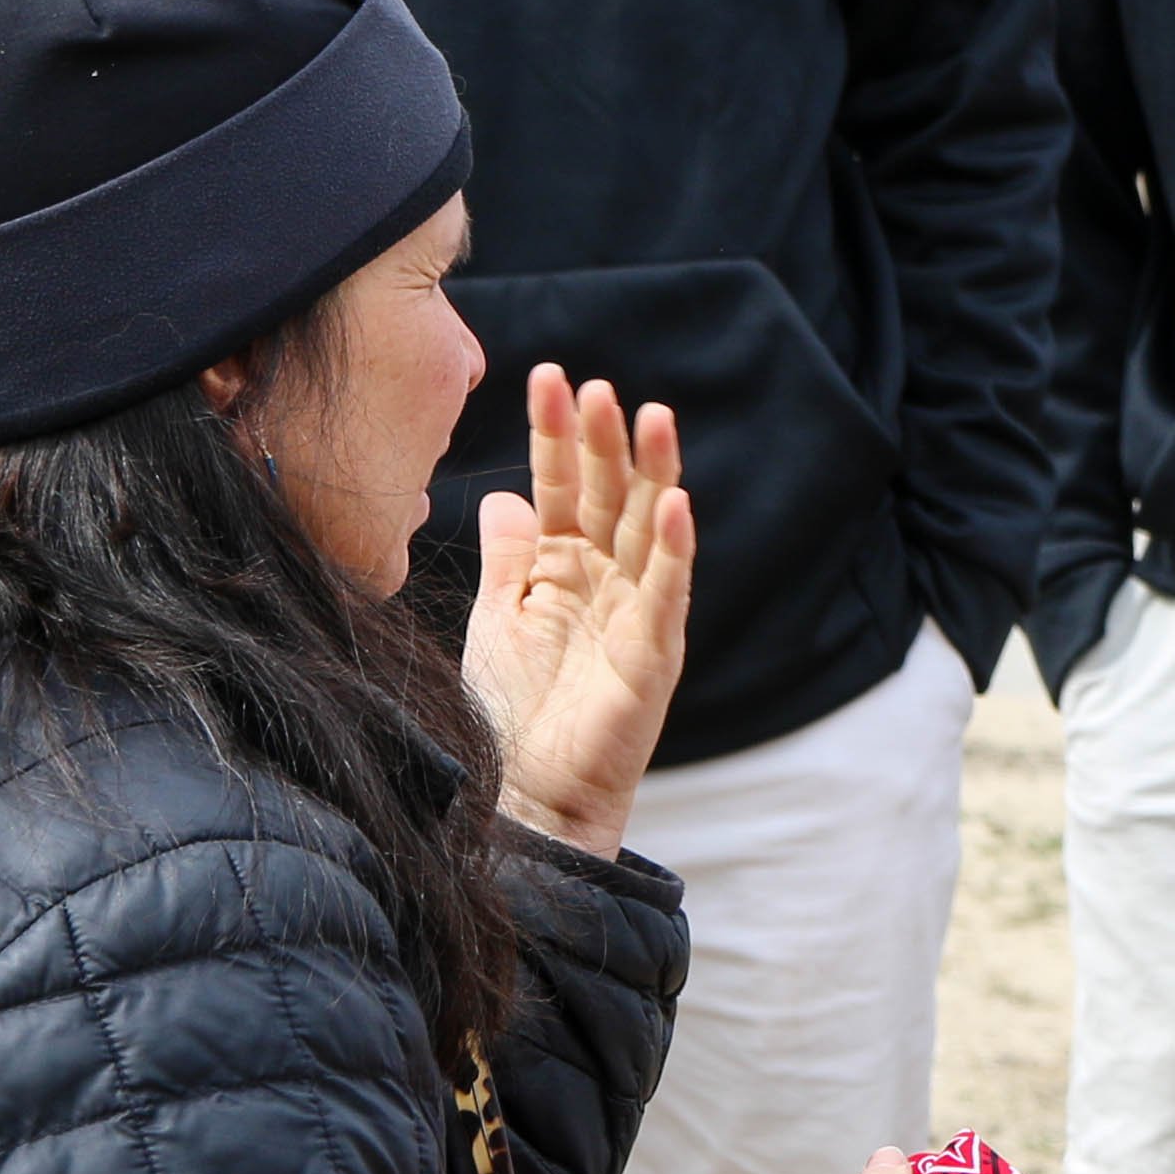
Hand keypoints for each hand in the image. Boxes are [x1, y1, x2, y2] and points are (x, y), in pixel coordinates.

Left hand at [465, 368, 693, 855]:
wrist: (527, 797)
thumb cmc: (511, 715)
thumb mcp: (498, 620)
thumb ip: (509, 559)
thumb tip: (502, 495)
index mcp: (566, 569)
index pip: (564, 487)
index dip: (557, 436)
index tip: (548, 377)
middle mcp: (607, 582)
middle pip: (611, 496)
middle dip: (605, 440)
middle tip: (597, 385)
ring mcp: (636, 614)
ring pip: (649, 529)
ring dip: (653, 472)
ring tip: (652, 416)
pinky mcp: (653, 653)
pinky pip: (667, 592)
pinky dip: (673, 548)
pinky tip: (676, 505)